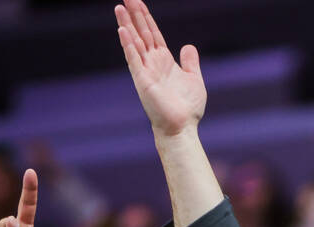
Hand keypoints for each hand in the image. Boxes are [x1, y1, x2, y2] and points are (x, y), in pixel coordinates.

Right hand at [115, 0, 206, 137]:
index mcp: (164, 60)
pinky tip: (122, 30)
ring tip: (119, 7)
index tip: (138, 1)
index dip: (146, 17)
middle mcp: (152, 62)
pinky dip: (128, 44)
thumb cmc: (187, 107)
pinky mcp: (142, 80)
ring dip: (127, 25)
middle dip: (134, 15)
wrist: (182, 127)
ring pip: (135, 42)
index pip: (153, 33)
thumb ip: (190, 62)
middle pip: (142, 33)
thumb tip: (188, 45)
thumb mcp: (194, 79)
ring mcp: (146, 70)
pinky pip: (133, 58)